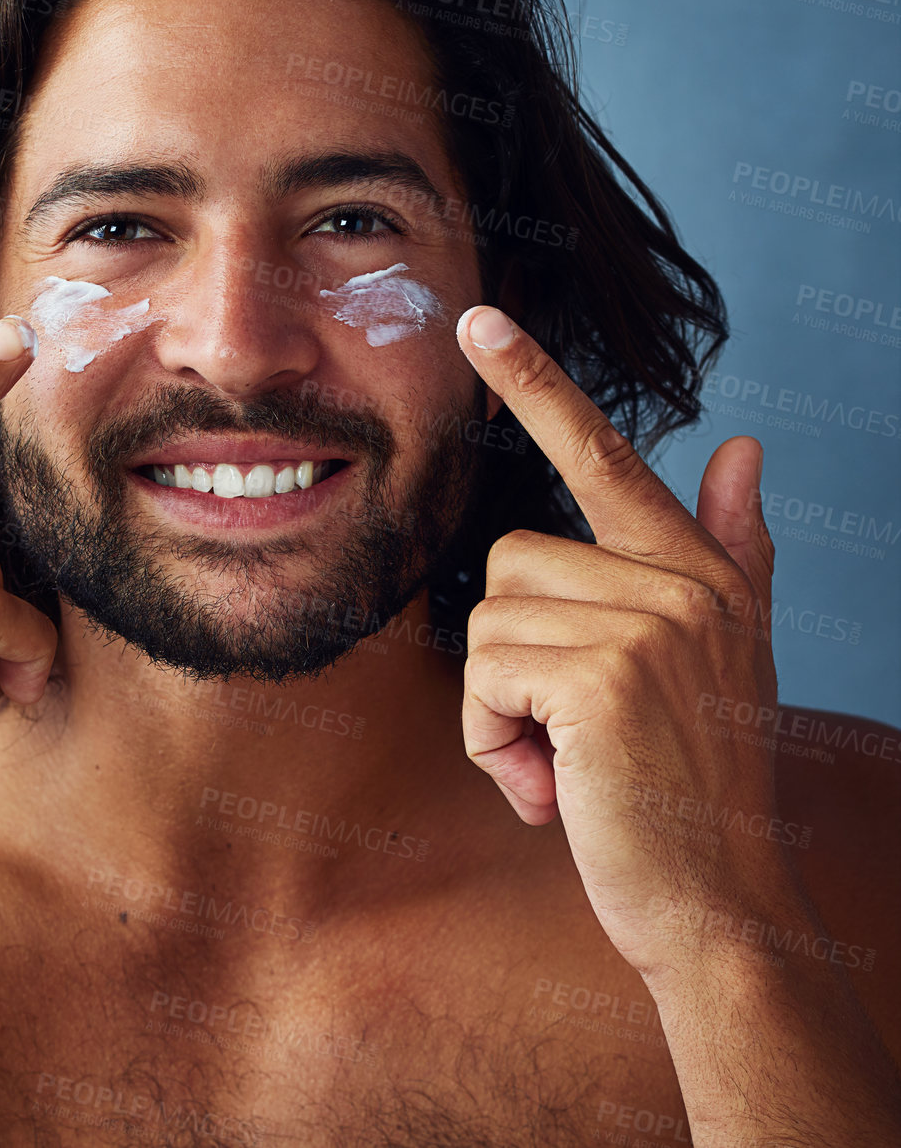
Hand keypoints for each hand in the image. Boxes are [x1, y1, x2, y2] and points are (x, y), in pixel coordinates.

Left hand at [455, 304, 787, 981]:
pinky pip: (483, 674)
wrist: (715, 905)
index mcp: (694, 569)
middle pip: (507, 562)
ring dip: (498, 705)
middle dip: (511, 656)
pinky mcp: (606, 676)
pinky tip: (553, 784)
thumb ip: (730, 549)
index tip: (480, 318)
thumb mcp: (721, 658)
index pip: (603, 454)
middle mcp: (679, 581)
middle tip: (569, 730)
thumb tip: (744, 444)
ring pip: (486, 620)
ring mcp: (648, 624)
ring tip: (565, 757)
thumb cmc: (692, 782)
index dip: (536, 382)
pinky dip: (491, 740)